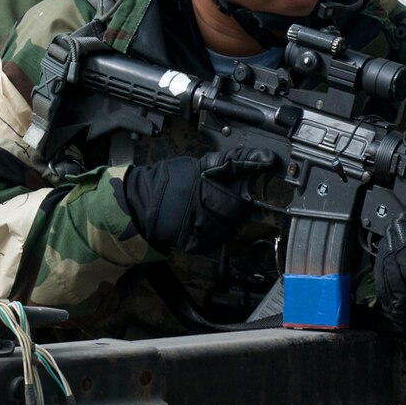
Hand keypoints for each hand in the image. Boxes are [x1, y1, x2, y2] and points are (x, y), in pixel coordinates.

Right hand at [119, 148, 277, 255]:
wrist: (135, 204)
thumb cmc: (162, 185)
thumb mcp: (187, 169)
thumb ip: (211, 171)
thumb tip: (237, 173)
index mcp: (201, 172)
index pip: (234, 162)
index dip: (254, 161)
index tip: (270, 161)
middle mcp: (201, 193)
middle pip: (237, 206)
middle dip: (240, 210)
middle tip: (236, 209)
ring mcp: (195, 216)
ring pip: (226, 229)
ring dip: (225, 228)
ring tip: (213, 221)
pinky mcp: (188, 236)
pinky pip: (210, 243)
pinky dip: (210, 241)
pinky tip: (203, 232)